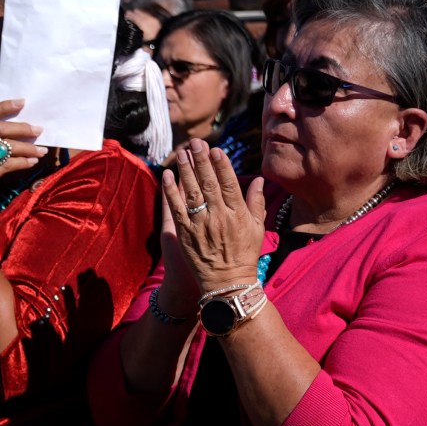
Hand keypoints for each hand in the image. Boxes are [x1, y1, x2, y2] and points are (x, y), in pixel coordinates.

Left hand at [160, 142, 267, 297]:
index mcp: (238, 214)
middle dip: (201, 160)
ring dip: (185, 170)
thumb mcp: (257, 229)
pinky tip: (168, 176)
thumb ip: (257, 202)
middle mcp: (219, 217)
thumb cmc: (245, 255)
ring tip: (181, 153)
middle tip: (195, 143)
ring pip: (192, 192)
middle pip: (208, 183)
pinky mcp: (185, 234)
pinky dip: (171, 191)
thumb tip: (258, 179)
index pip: (228, 183)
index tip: (215, 149)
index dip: (221, 165)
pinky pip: (176, 208)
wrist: (227, 283)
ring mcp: (201, 225)